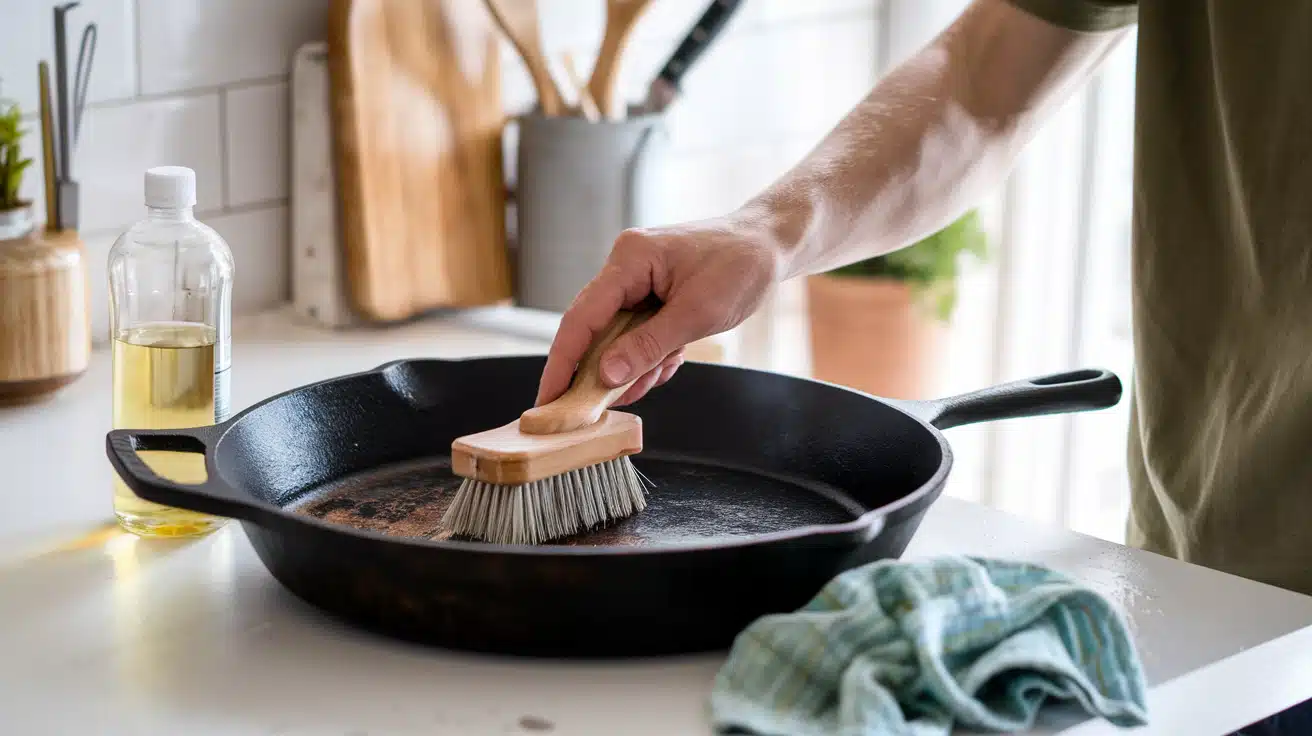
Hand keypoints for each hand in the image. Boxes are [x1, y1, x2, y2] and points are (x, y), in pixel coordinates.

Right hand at [535, 213, 782, 407]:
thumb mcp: (698, 313)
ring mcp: (636, 280)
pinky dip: (650, 355)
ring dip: (634, 366)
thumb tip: (606, 374)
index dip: (562, 362)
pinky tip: (670, 362)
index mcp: (630, 259)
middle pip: (592, 329)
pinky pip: (636, 333)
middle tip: (591, 410)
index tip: (548, 399)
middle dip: (598, 372)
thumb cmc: (741, 266)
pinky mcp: (650, 293)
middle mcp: (625, 267)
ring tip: (658, 374)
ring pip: (617, 337)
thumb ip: (649, 345)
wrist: (770, 243)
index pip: (581, 317)